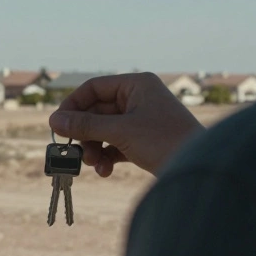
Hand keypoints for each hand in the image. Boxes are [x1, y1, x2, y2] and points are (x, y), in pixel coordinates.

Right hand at [48, 72, 204, 176]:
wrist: (201, 169)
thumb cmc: (165, 142)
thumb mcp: (120, 132)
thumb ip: (86, 125)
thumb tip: (54, 120)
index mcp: (137, 85)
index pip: (94, 88)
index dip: (73, 106)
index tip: (59, 126)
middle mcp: (139, 98)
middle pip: (97, 112)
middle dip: (85, 134)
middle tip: (73, 152)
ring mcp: (143, 120)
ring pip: (105, 130)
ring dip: (95, 148)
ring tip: (94, 165)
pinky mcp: (145, 141)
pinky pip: (117, 144)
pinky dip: (108, 157)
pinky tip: (105, 171)